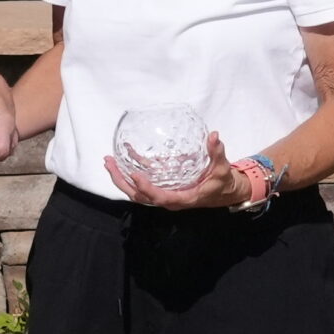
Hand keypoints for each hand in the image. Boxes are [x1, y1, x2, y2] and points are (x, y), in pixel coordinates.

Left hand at [104, 131, 247, 209]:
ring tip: (108, 161)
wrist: (224, 191)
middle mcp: (169, 197)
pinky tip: (123, 155)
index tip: (136, 175)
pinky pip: (144, 180)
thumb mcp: (222, 168)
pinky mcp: (163, 184)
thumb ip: (217, 152)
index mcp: (183, 198)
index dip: (147, 189)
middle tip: (109, 164)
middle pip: (140, 196)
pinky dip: (131, 169)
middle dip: (123, 182)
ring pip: (137, 191)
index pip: (160, 198)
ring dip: (121, 177)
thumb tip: (214, 136)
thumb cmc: (222, 182)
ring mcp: (164, 191)